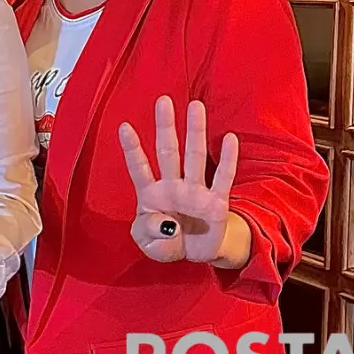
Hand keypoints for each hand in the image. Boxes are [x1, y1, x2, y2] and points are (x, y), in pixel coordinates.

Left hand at [118, 96, 246, 265]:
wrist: (195, 253)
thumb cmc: (167, 241)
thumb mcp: (149, 244)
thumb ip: (149, 233)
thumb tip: (166, 225)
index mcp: (152, 194)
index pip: (140, 168)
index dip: (132, 149)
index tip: (124, 126)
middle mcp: (173, 186)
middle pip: (168, 151)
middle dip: (165, 126)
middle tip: (163, 100)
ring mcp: (196, 191)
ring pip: (195, 156)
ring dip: (195, 132)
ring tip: (196, 106)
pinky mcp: (216, 202)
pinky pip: (223, 177)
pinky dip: (227, 159)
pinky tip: (229, 139)